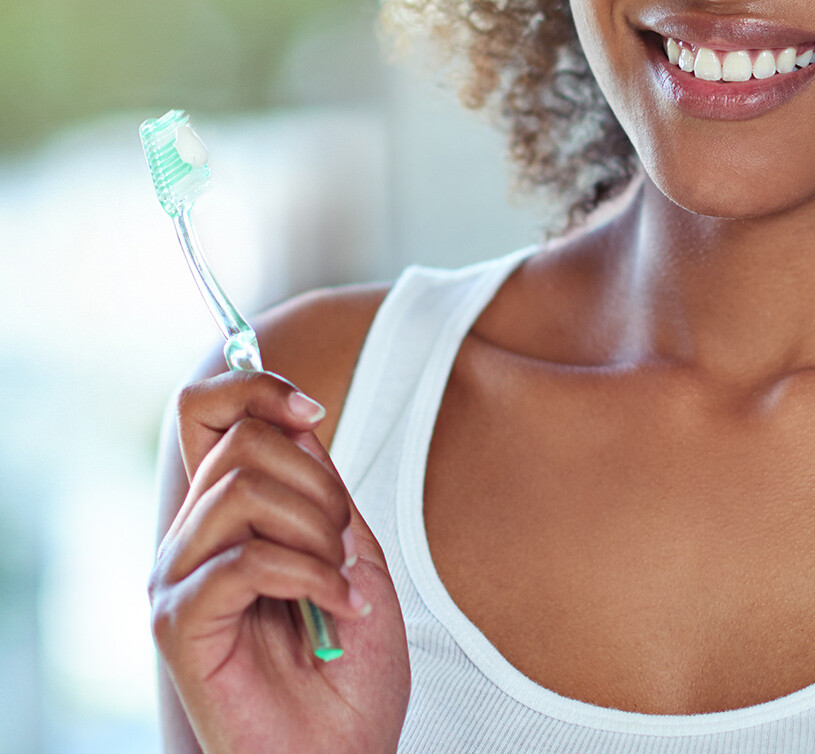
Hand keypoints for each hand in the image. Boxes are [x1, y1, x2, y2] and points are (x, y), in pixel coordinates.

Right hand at [152, 370, 409, 753]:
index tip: (312, 411)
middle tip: (345, 546)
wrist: (344, 748)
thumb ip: (316, 481)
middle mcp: (188, 537)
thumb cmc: (347, 656)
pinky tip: (336, 611)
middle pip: (239, 441)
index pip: (204, 409)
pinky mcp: (177, 625)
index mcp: (224, 510)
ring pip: (243, 491)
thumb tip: (292, 414)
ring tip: (339, 584)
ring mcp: (175, 579)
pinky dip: (312, 577)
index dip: (254, 388)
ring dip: (317, 534)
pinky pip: (246, 559)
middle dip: (318, 484)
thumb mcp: (348, 545)